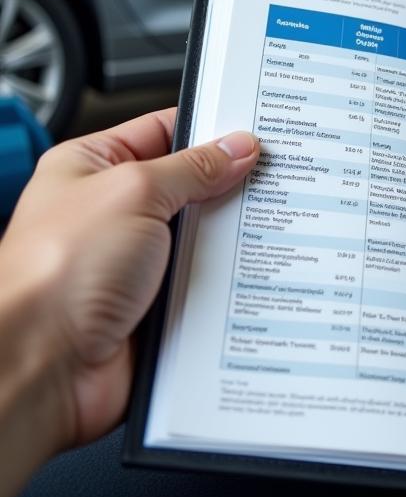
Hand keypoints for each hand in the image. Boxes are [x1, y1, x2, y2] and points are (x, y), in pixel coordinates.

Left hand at [0, 109, 258, 496]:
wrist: (39, 368)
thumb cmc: (52, 275)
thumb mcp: (134, 192)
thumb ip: (193, 167)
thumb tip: (237, 148)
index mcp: (93, 168)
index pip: (164, 130)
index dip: (211, 128)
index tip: (257, 130)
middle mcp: (115, 212)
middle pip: (193, 185)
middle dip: (231, 185)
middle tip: (275, 176)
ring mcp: (138, 261)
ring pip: (206, 236)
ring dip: (233, 237)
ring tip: (267, 223)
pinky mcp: (159, 304)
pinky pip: (209, 283)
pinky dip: (231, 281)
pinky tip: (255, 270)